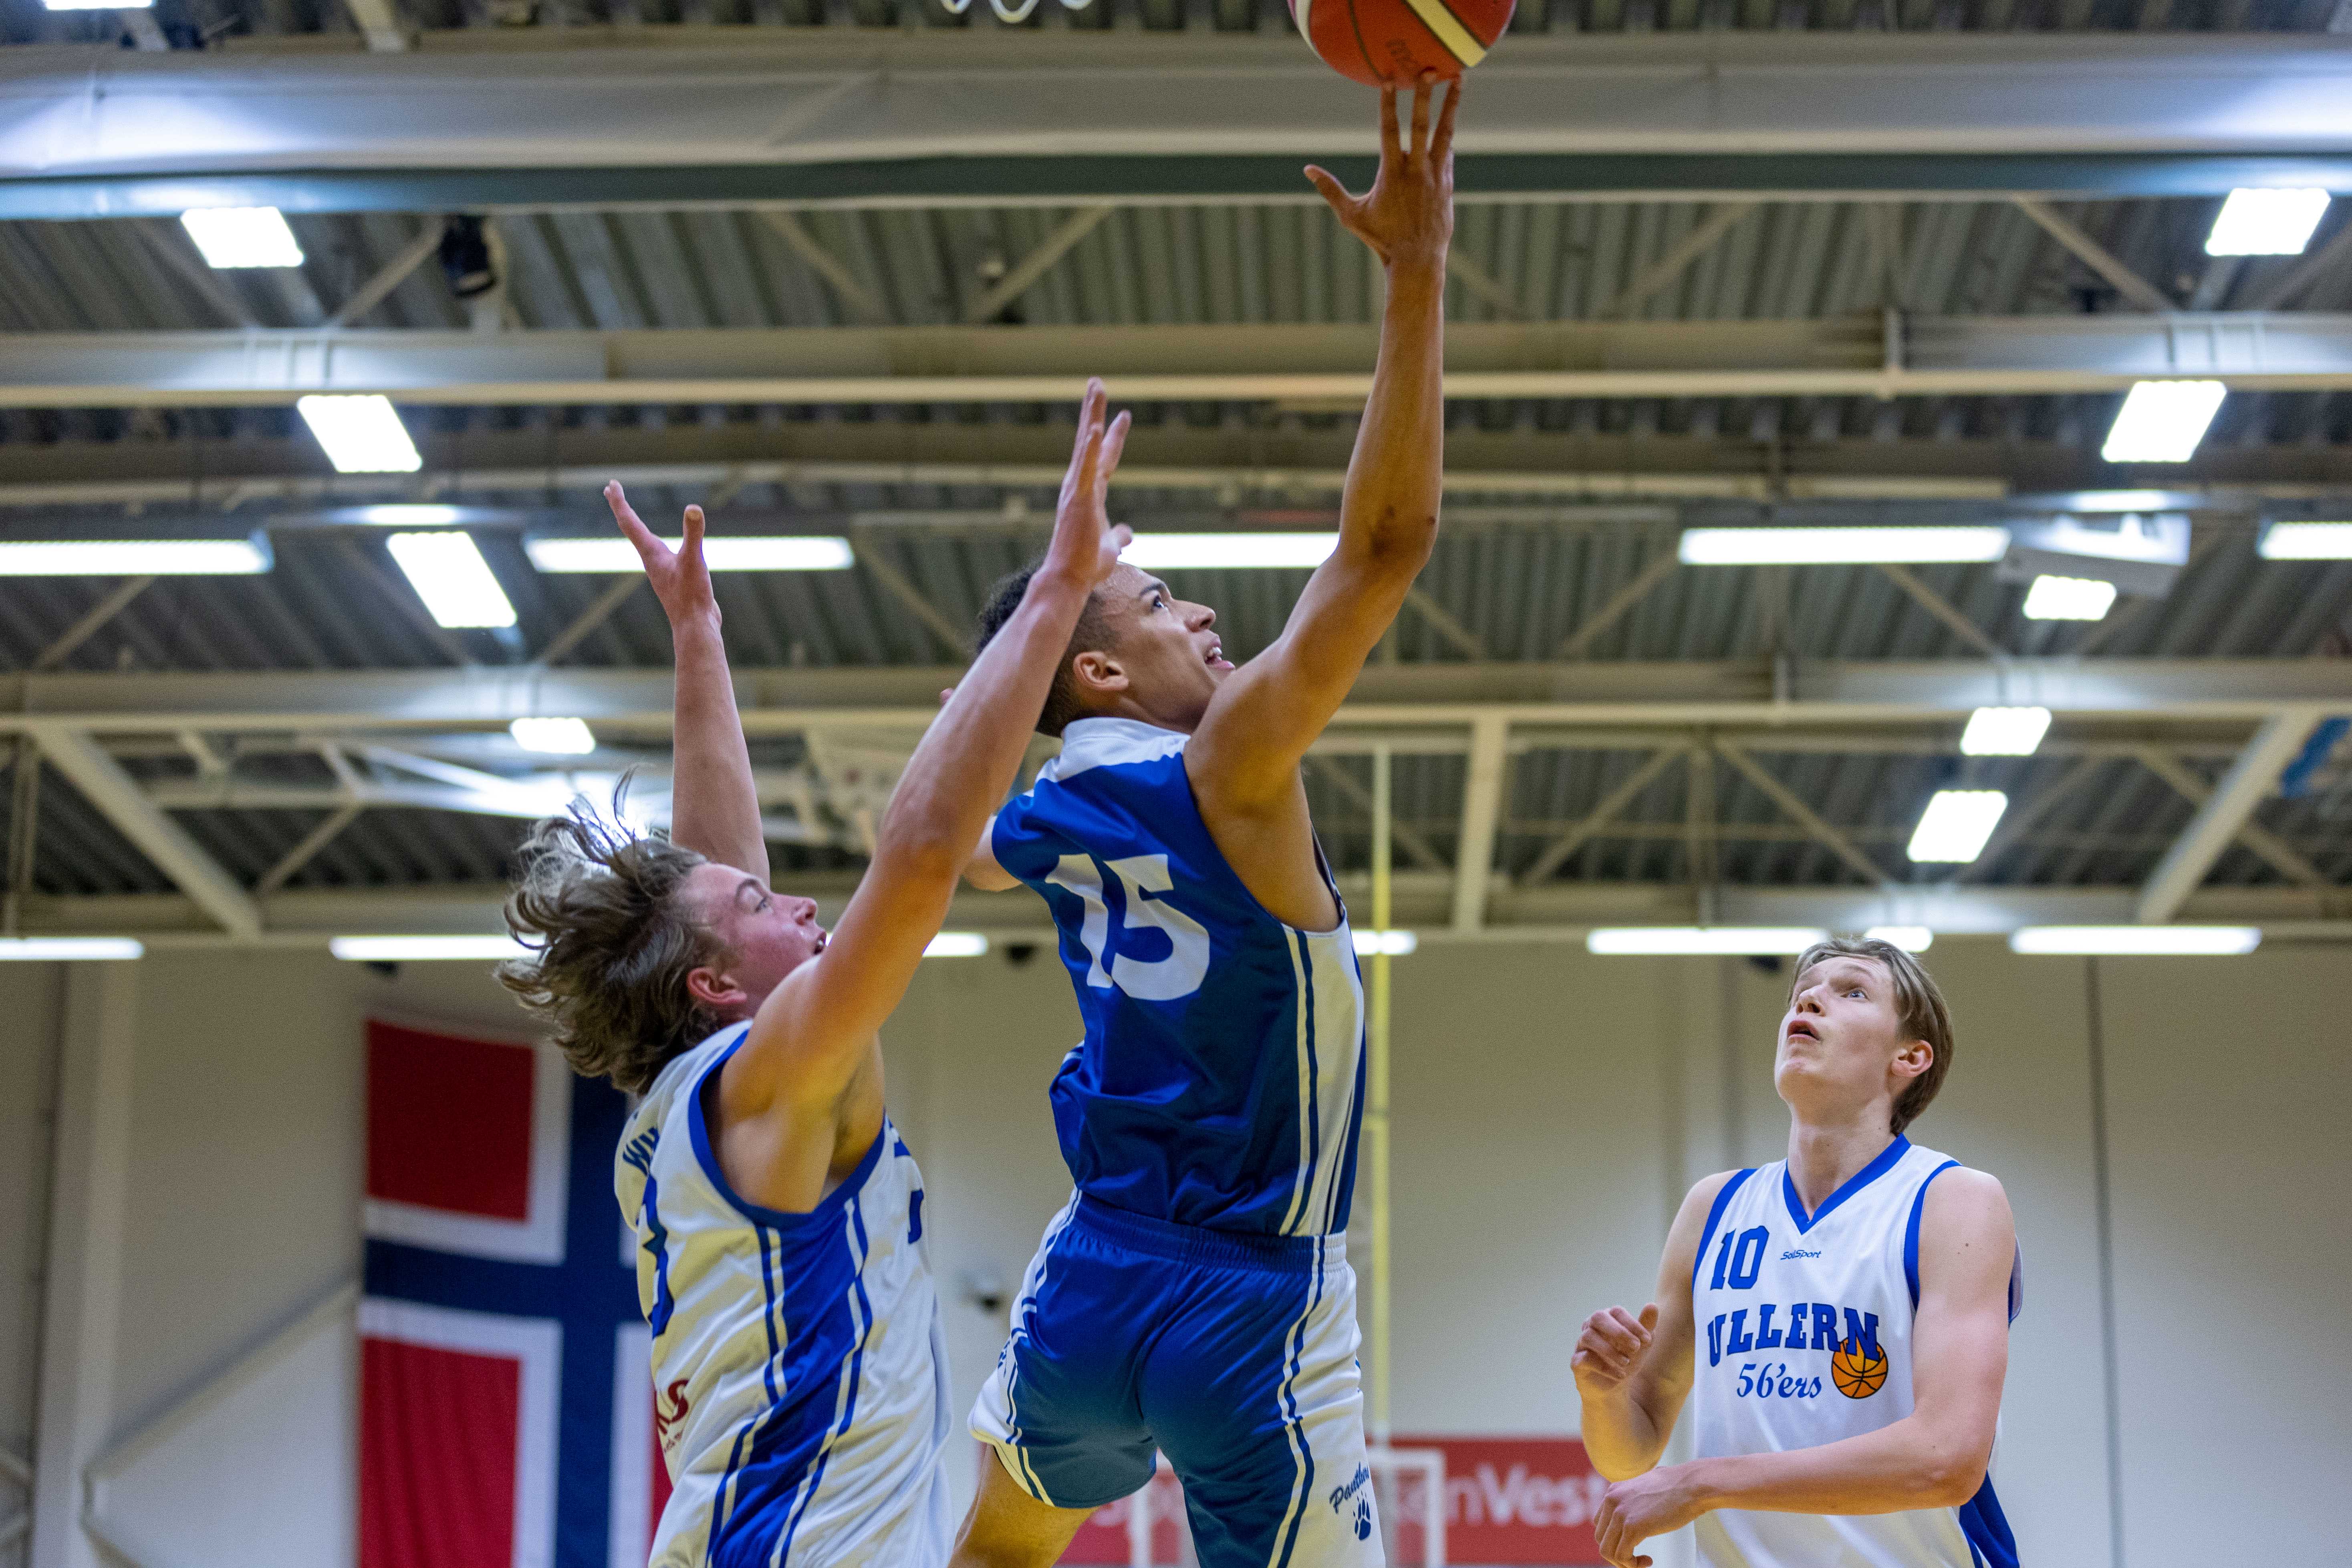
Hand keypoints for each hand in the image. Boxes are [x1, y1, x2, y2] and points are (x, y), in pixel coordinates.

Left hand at [606, 482, 716, 628]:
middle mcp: (651, 559)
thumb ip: (693, 534)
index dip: (619, 501)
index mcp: (651, 553)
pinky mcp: (672, 578)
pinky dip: (652, 540)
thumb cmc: (692, 596)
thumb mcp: (694, 560)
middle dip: (621, 507)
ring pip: (641, 541)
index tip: (611, 484)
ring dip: (634, 524)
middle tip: (611, 489)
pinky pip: (656, 552)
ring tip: (630, 514)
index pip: (629, 521)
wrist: (695, 626)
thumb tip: (693, 508)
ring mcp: (660, 569)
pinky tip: (660, 547)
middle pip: (630, 528)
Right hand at [1035, 377, 1132, 592]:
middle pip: (1091, 441)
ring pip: (1086, 445)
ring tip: (1096, 388)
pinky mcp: (1079, 500)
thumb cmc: (1086, 565)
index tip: (1123, 416)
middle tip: (1097, 383)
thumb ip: (1118, 535)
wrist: (1070, 580)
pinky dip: (1089, 449)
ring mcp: (1077, 491)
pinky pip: (1085, 470)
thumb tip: (1127, 533)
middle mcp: (1080, 486)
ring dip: (1091, 415)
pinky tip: (1095, 428)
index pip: (1104, 458)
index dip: (1113, 437)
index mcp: (1090, 494)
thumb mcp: (1111, 546)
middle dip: (1095, 411)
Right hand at [1305, 73, 1457, 271]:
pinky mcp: (1447, 183)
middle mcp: (1416, 170)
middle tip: (1429, 69)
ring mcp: (1436, 175)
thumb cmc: (1381, 239)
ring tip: (1458, 78)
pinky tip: (1448, 118)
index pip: (1389, 131)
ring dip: (1451, 103)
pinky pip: (1447, 152)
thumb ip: (1331, 189)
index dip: (1388, 105)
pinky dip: (1447, 134)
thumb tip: (1307, 170)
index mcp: (1392, 173)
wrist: (1417, 260)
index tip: (1388, 81)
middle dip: (1424, 95)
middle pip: (1422, 124)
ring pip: (1445, 132)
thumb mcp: (1351, 215)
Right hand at [1571, 1303, 1658, 1398]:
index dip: (1633, 1324)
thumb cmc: (1627, 1359)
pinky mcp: (1576, 1361)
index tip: (1647, 1340)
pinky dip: (1604, 1367)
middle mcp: (1592, 1327)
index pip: (1617, 1312)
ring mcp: (1582, 1344)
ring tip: (1626, 1362)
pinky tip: (1620, 1375)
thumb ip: (1646, 1326)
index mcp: (1608, 1319)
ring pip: (1589, 1337)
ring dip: (1610, 1350)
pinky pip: (1584, 1359)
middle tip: (1636, 1347)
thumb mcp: (1641, 1345)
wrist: (1615, 1387)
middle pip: (1598, 1317)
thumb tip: (1652, 1305)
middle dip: (1618, 1331)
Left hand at [1594, 1463, 1709, 1567]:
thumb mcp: (1645, 1488)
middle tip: (1635, 1558)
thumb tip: (1637, 1515)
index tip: (1631, 1545)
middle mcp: (1612, 1500)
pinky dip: (1632, 1565)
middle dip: (1616, 1552)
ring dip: (1623, 1562)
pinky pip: (1622, 1556)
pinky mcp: (1633, 1527)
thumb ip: (1634, 1499)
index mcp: (1614, 1491)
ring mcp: (1620, 1513)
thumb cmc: (1677, 1487)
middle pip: (1600, 1538)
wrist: (1692, 1485)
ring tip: (1641, 1562)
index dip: (1613, 1539)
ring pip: (1606, 1551)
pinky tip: (1648, 1560)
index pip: (1600, 1523)